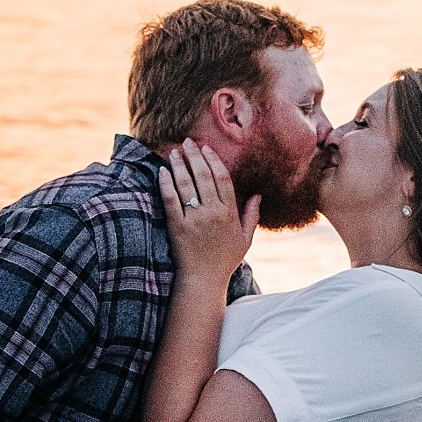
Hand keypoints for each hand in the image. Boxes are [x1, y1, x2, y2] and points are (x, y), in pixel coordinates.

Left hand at [159, 141, 259, 285]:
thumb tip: (258, 195)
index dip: (213, 160)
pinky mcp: (177, 227)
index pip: (222, 179)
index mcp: (229, 213)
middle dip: (195, 156)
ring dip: (180, 165)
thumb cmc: (225, 261)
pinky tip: (162, 171)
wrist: (204, 280)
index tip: (206, 148)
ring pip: (186, 185)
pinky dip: (166, 184)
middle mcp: (213, 213)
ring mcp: (194, 219)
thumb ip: (252, 216)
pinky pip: (171, 200)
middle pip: (203, 177)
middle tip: (187, 142)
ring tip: (175, 152)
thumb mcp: (245, 239)